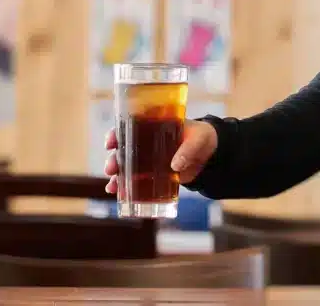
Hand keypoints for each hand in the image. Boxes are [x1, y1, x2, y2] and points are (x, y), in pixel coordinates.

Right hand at [104, 120, 218, 193]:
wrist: (209, 153)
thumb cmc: (200, 137)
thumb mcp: (197, 139)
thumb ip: (188, 150)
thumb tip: (175, 165)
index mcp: (153, 126)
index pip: (128, 126)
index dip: (115, 134)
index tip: (110, 142)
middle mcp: (145, 142)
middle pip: (122, 149)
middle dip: (113, 159)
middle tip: (111, 168)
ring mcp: (147, 159)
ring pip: (125, 166)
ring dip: (116, 176)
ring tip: (112, 186)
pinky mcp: (152, 174)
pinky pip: (135, 180)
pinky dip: (125, 187)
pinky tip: (118, 194)